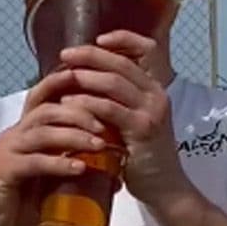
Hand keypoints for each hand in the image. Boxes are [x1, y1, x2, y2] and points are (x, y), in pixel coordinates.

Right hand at [0, 68, 106, 225]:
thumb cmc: (20, 206)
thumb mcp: (52, 184)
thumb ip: (76, 173)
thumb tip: (114, 178)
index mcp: (25, 131)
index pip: (43, 97)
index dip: (64, 83)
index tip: (94, 81)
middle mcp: (15, 135)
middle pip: (46, 108)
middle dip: (78, 111)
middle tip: (104, 124)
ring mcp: (7, 150)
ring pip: (42, 131)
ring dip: (74, 135)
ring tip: (99, 145)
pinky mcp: (3, 171)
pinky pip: (35, 162)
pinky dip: (59, 163)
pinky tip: (79, 169)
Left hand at [55, 30, 188, 205]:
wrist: (163, 187)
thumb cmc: (141, 155)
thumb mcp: (133, 120)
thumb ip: (118, 99)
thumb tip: (84, 78)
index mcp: (155, 87)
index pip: (147, 49)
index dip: (123, 38)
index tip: (97, 39)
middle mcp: (157, 94)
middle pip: (122, 62)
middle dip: (90, 55)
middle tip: (65, 55)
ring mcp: (151, 110)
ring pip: (113, 82)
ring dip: (85, 76)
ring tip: (63, 76)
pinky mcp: (142, 129)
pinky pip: (109, 108)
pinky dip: (86, 103)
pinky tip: (67, 104)